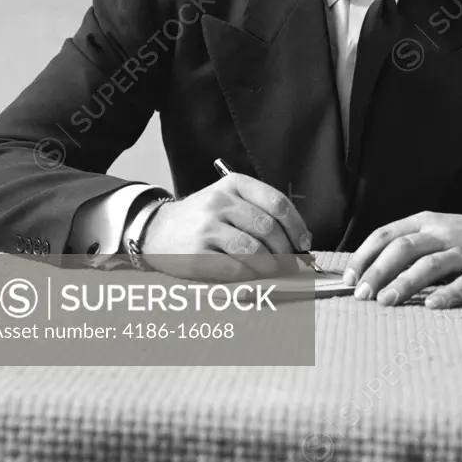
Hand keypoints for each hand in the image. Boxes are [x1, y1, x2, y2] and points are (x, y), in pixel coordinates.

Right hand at [139, 173, 312, 280]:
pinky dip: (250, 276)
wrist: (157, 230)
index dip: (296, 225)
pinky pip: (235, 268)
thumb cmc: (202, 218)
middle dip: (285, 250)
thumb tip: (296, 240)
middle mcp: (220, 202)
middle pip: (268, 227)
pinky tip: (252, 277)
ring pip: (254, 250)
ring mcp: (208, 227)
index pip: (277, 202)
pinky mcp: (198, 254)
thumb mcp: (228, 199)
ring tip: (273, 271)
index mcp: (234, 185)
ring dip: (270, 266)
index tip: (304, 242)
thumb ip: (259, 211)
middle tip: (291, 263)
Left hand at [343, 210, 461, 308]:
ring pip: (428, 264)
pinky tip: (430, 306)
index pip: (386, 235)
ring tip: (385, 302)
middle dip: (378, 271)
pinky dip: (445, 294)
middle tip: (361, 294)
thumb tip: (370, 270)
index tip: (348, 278)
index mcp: (426, 221)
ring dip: (404, 282)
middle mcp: (442, 233)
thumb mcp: (439, 230)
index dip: (364, 256)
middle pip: (403, 248)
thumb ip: (410, 245)